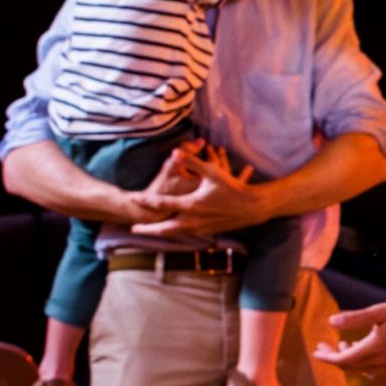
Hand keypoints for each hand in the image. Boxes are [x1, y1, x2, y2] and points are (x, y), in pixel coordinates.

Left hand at [133, 143, 269, 237]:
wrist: (253, 208)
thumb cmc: (233, 189)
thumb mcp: (212, 172)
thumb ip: (192, 162)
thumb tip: (175, 150)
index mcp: (190, 205)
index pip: (161, 204)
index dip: (145, 201)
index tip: (133, 199)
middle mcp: (192, 220)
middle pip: (164, 228)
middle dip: (148, 229)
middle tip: (134, 229)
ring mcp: (200, 228)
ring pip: (175, 234)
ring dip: (161, 234)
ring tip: (151, 232)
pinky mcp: (208, 231)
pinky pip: (187, 234)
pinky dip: (176, 233)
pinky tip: (174, 232)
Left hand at [316, 296, 385, 373]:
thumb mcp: (379, 311)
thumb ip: (354, 318)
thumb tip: (331, 322)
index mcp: (375, 348)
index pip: (344, 360)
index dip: (328, 358)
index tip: (316, 352)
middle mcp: (382, 361)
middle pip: (351, 367)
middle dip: (334, 358)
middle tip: (323, 346)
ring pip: (362, 369)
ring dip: (349, 360)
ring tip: (342, 344)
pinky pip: (374, 368)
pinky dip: (362, 361)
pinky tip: (361, 348)